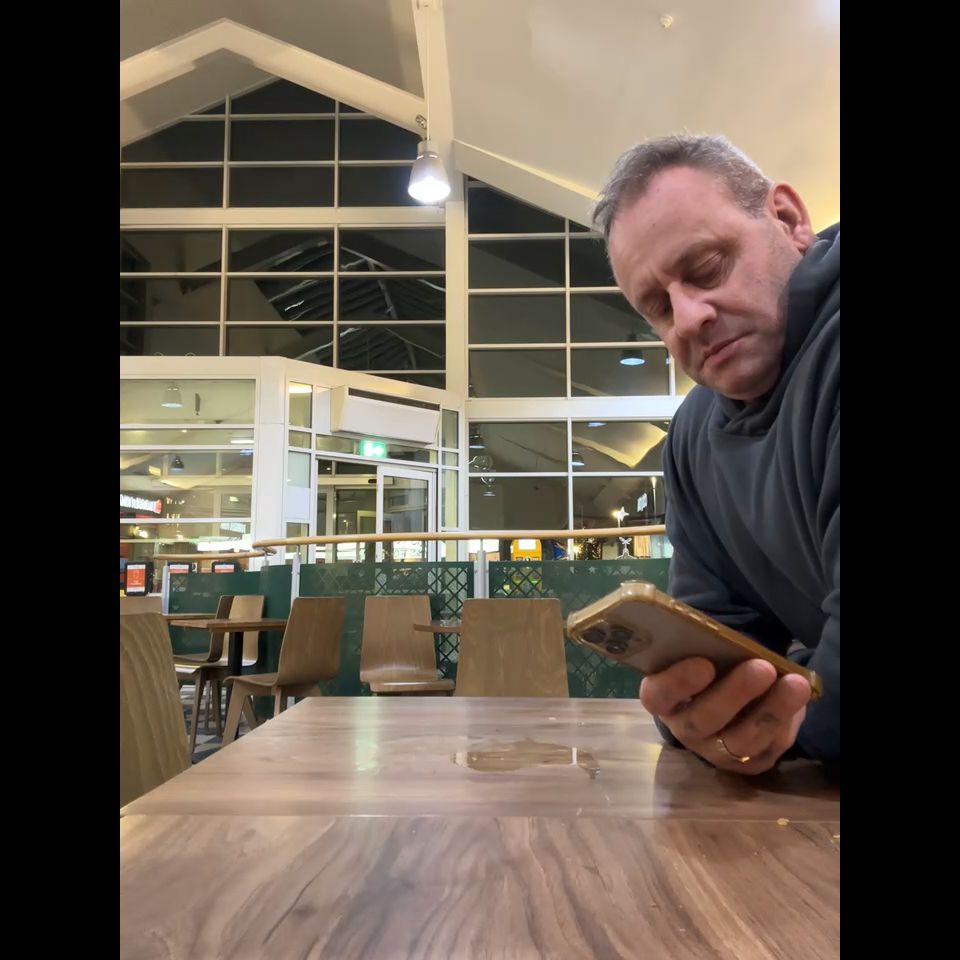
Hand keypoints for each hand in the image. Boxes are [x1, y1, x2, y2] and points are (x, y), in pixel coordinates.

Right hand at [640, 657, 811, 773]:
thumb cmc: (708, 662)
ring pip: (741, 741)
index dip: (678, 683)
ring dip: (771, 711)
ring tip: (795, 684)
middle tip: (762, 668)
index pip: (658, 696)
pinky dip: (785, 723)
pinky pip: (767, 749)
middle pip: (703, 721)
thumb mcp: (700, 652)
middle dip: (735, 694)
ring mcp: (715, 751)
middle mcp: (684, 729)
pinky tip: (798, 701)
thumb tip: (728, 640)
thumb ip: (706, 647)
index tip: (704, 664)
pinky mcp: (746, 764)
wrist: (725, 692)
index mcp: (663, 698)